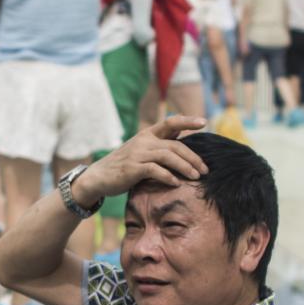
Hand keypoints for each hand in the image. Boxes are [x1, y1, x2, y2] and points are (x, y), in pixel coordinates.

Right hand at [78, 115, 207, 207]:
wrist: (98, 177)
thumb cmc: (124, 165)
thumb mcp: (142, 150)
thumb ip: (159, 143)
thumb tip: (180, 133)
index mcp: (147, 134)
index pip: (171, 122)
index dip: (187, 121)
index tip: (204, 122)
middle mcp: (144, 141)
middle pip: (175, 145)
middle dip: (193, 158)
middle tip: (205, 169)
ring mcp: (137, 154)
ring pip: (168, 156)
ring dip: (185, 167)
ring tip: (196, 177)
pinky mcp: (132, 169)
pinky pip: (155, 170)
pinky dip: (168, 177)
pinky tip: (176, 183)